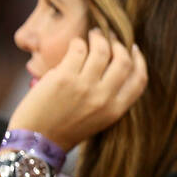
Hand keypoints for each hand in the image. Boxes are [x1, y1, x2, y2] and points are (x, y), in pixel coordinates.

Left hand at [8, 28, 147, 150]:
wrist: (37, 142)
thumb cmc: (65, 130)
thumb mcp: (99, 119)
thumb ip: (110, 97)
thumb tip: (115, 65)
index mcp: (115, 110)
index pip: (139, 79)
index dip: (139, 60)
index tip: (133, 49)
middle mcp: (103, 98)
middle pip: (123, 60)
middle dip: (118, 44)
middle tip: (110, 37)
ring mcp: (84, 87)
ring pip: (102, 50)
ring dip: (98, 37)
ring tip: (93, 34)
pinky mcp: (64, 78)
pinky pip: (78, 49)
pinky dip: (78, 43)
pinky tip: (75, 45)